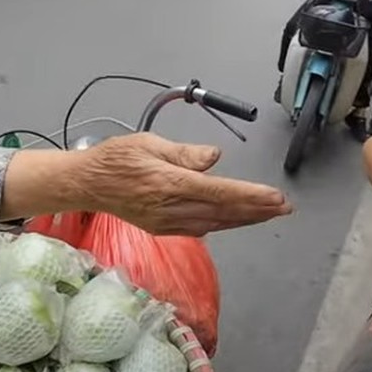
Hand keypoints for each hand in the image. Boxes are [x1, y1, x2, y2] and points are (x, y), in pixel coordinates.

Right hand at [75, 133, 291, 236]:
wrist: (86, 184)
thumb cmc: (115, 159)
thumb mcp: (149, 143)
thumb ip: (185, 153)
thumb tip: (215, 157)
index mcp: (169, 184)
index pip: (220, 192)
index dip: (251, 196)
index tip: (276, 197)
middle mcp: (171, 208)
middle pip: (224, 212)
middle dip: (258, 211)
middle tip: (285, 208)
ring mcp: (167, 222)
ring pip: (216, 223)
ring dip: (244, 219)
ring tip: (269, 213)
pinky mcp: (162, 228)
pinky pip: (200, 228)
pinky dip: (222, 224)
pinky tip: (236, 219)